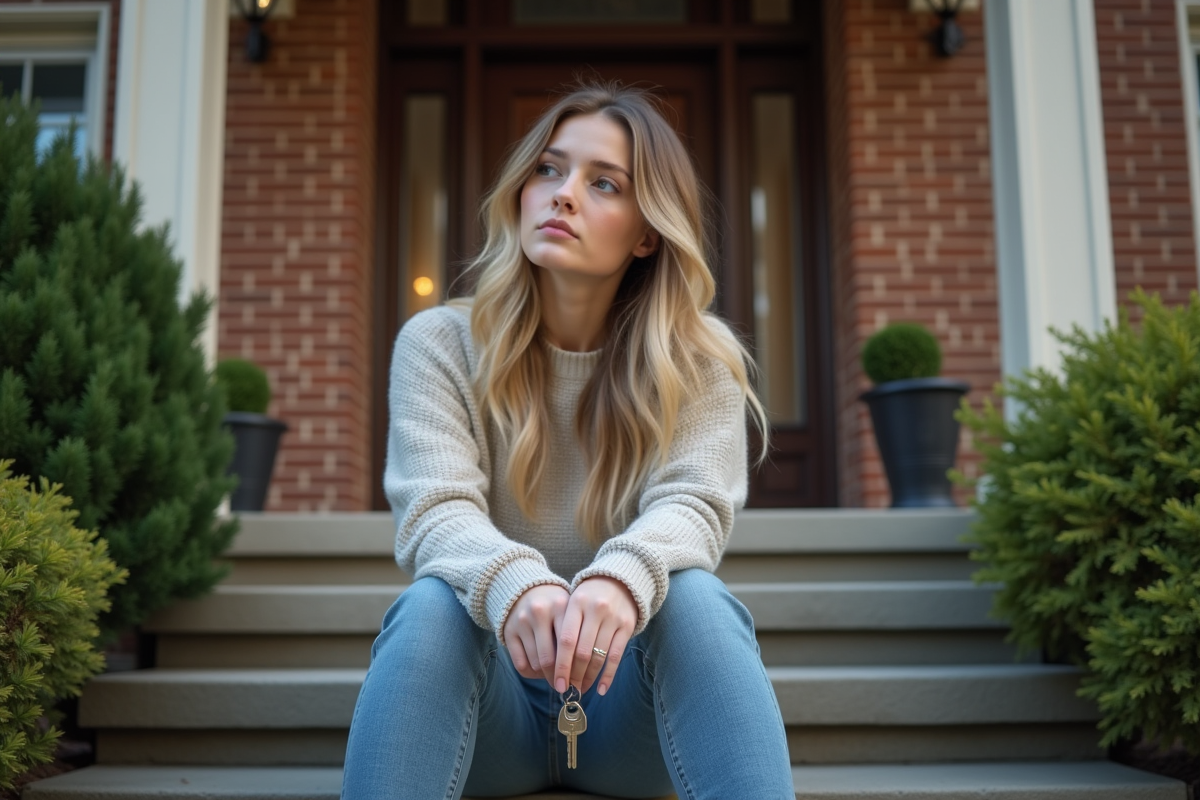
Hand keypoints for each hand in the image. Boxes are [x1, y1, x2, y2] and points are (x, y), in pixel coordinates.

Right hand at [503, 584, 569, 683]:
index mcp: (561, 606)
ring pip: (536, 663)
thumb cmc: (556, 606)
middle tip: (565, 688)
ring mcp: (522, 621)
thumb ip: (578, 635)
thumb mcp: (570, 611)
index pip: (569, 645)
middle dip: (559, 678)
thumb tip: (584, 675)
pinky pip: (520, 663)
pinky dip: (531, 673)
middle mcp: (540, 612)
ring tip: (554, 677)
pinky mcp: (509, 631)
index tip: (579, 684)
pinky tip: (539, 672)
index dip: (574, 669)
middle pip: (550, 658)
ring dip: (546, 676)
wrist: (527, 589)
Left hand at [554, 576, 637, 696]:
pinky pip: (616, 656)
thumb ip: (563, 628)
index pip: (566, 640)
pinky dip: (608, 675)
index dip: (561, 665)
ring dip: (589, 678)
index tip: (556, 684)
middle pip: (582, 652)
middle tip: (567, 690)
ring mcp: (613, 618)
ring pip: (598, 656)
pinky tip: (601, 689)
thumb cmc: (587, 597)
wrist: (618, 580)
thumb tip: (552, 667)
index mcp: (576, 603)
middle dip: (574, 675)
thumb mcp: (572, 603)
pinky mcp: (627, 626)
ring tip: (581, 689)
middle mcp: (595, 610)